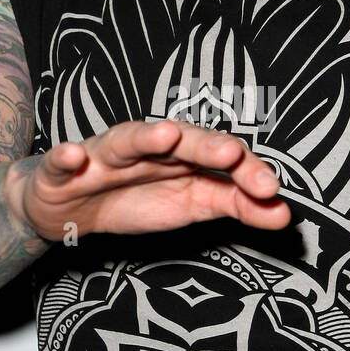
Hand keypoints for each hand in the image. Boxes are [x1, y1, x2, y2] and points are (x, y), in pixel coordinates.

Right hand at [7, 119, 291, 242]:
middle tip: (231, 153)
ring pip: (125, 141)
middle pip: (180, 141)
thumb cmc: (135, 199)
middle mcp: (147, 148)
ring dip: (144, 138)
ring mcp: (105, 156)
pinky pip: (63, 160)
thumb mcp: (192, 207)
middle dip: (205, 146)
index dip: (245, 170)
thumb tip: (286, 214)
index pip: (220, 155)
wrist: (69, 208)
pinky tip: (73, 154)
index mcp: (182, 156)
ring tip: (164, 136)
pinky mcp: (64, 168)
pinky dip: (66, 156)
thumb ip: (237, 206)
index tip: (271, 189)